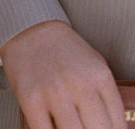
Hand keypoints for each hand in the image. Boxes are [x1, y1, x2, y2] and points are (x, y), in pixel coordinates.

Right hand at [0, 21, 124, 128]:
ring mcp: (54, 92)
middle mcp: (80, 84)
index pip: (117, 125)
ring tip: (71, 126)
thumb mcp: (95, 65)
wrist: (29, 27)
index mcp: (100, 77)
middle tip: (85, 128)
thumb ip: (106, 97)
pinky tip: (53, 127)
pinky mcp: (30, 99)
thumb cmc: (63, 50)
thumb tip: (113, 128)